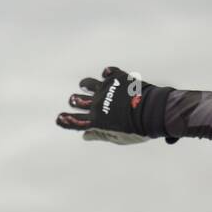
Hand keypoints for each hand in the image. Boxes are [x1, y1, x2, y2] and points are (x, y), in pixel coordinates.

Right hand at [55, 65, 174, 144]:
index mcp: (97, 121)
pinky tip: (106, 75)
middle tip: (74, 100)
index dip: (66, 120)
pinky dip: (107, 74)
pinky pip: (108, 73)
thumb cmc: (137, 130)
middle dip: (75, 101)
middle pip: (79, 100)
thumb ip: (100, 135)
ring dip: (85, 85)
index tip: (59, 118)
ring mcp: (106, 89)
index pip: (76, 121)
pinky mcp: (117, 79)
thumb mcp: (118, 138)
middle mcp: (97, 103)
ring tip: (83, 85)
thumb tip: (85, 135)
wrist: (152, 112)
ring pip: (89, 84)